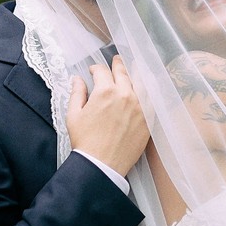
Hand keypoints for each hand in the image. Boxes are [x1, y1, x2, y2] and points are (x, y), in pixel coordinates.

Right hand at [66, 55, 150, 174]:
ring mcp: (140, 107)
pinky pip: (151, 99)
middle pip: (123, 72)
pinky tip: (147, 88)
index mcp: (105, 91)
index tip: (93, 71)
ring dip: (135, 73)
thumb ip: (77, 93)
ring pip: (141, 82)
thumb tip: (77, 79)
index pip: (102, 71)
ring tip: (134, 68)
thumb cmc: (85, 142)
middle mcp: (125, 95)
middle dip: (118, 64)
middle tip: (117, 60)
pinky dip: (149, 91)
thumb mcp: (74, 115)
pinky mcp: (148, 119)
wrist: (101, 165)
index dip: (95, 68)